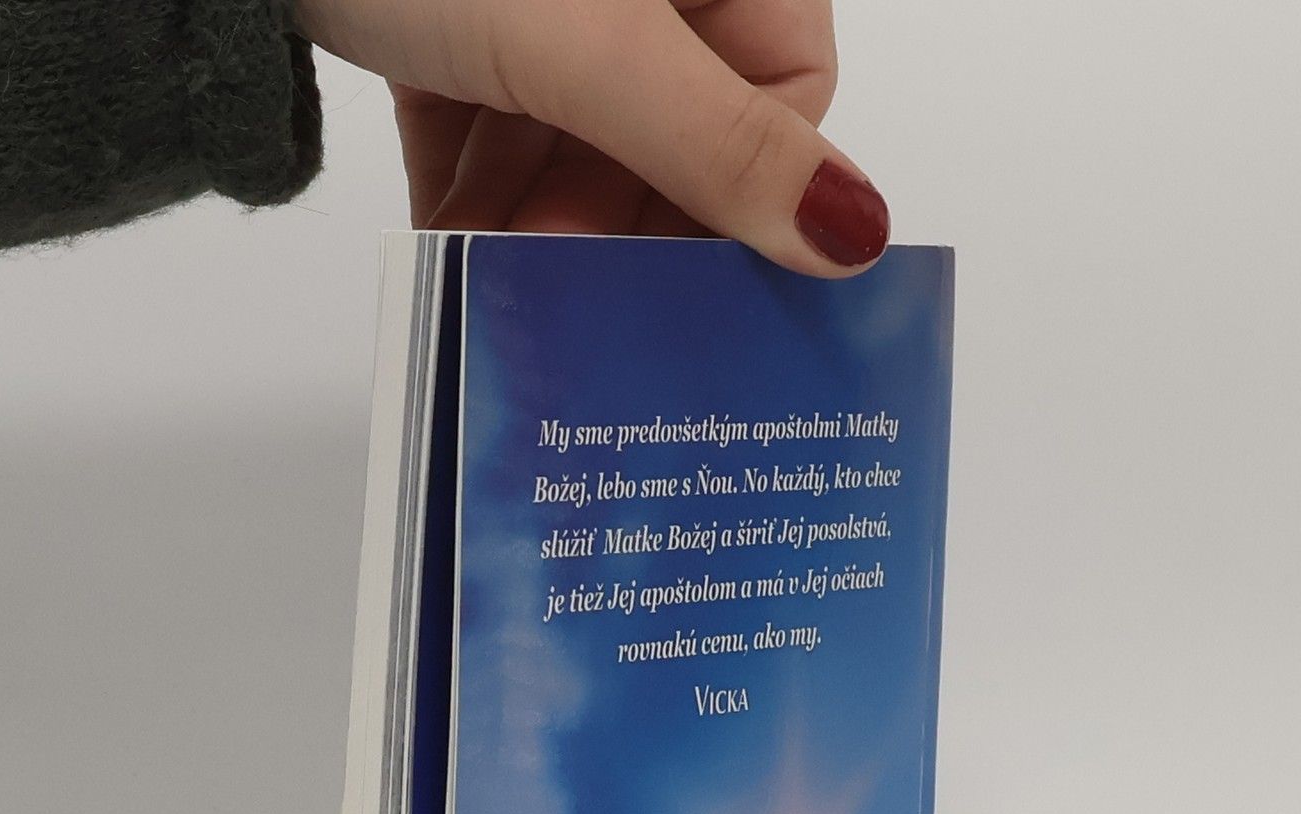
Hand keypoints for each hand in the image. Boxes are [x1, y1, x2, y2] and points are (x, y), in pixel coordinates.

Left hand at [294, 0, 886, 274]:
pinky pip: (490, 131)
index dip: (734, 197)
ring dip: (534, 230)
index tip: (677, 282)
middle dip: (612, 225)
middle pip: (669, 134)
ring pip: (573, 144)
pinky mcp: (447, 22)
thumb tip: (853, 235)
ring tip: (492, 295)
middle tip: (564, 299)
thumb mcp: (590, 40)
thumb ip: (716, 141)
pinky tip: (449, 256)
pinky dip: (472, 199)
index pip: (780, 91)